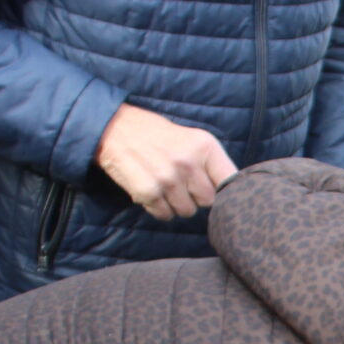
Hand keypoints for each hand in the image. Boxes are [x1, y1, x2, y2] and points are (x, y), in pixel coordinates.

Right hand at [98, 103, 237, 219]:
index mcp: (204, 146)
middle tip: (181, 185)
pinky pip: (164, 215)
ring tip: (164, 186)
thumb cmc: (155, 134)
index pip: (230, 181)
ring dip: (176, 204)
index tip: (213, 189)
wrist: (114, 128)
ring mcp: (168, 179)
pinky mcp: (148, 192)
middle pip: (208, 201)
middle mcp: (188, 162)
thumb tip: (228, 192)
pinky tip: (152, 191)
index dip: (224, 191)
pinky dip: (159, 208)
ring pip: (187, 211)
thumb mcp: (190, 138)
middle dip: (196, 197)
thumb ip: (209, 163)